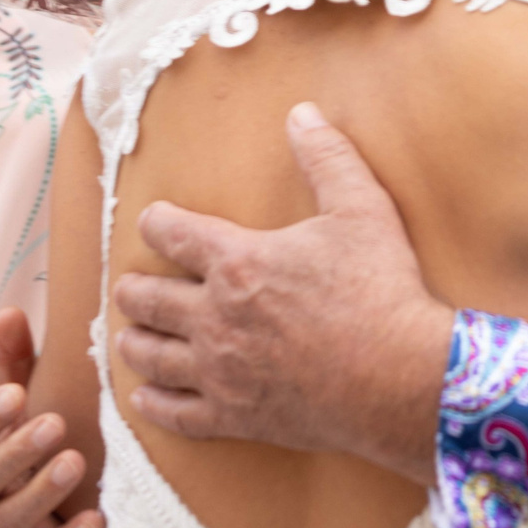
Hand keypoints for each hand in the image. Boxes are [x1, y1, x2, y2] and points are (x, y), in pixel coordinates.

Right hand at [0, 311, 98, 527]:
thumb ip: (7, 370)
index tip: (16, 394)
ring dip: (40, 494)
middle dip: (14, 453)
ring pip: (7, 523)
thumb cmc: (10, 456)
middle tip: (55, 423)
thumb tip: (9, 311)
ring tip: (74, 463)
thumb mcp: (7, 415)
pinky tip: (96, 519)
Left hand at [110, 102, 451, 482]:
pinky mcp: (234, 415)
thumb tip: (302, 112)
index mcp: (238, 261)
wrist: (399, 377)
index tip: (154, 220)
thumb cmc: (380, 289)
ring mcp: (220, 371)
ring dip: (134, 342)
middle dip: (134, 288)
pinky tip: (144, 396)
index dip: (157, 222)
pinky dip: (153, 403)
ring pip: (150, 356)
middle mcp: (215, 316)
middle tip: (132, 286)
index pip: (173, 233)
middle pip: (147, 299)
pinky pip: (175, 413)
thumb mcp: (361, 209)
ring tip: (129, 335)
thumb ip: (326, 157)